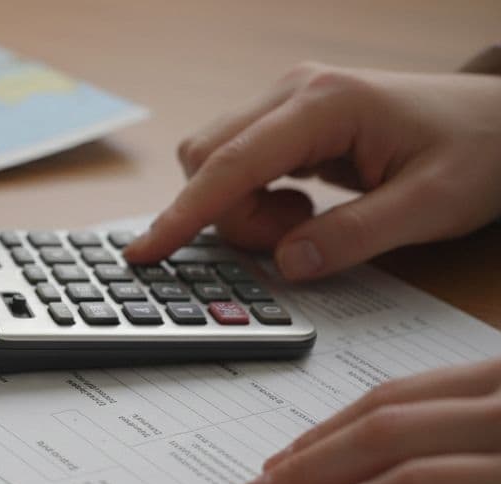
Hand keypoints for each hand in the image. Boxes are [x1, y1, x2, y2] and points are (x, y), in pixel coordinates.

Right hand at [123, 63, 500, 279]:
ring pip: (216, 165)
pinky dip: (254, 201)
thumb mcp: (431, 207)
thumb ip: (354, 238)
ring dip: (243, 211)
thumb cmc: (479, 152)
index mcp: (324, 103)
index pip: (230, 164)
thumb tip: (286, 263)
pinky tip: (303, 208)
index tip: (145, 251)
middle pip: (207, 159)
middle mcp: (293, 93)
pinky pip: (238, 167)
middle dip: (229, 216)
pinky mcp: (288, 123)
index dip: (183, 214)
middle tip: (292, 239)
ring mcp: (287, 104)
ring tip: (305, 222)